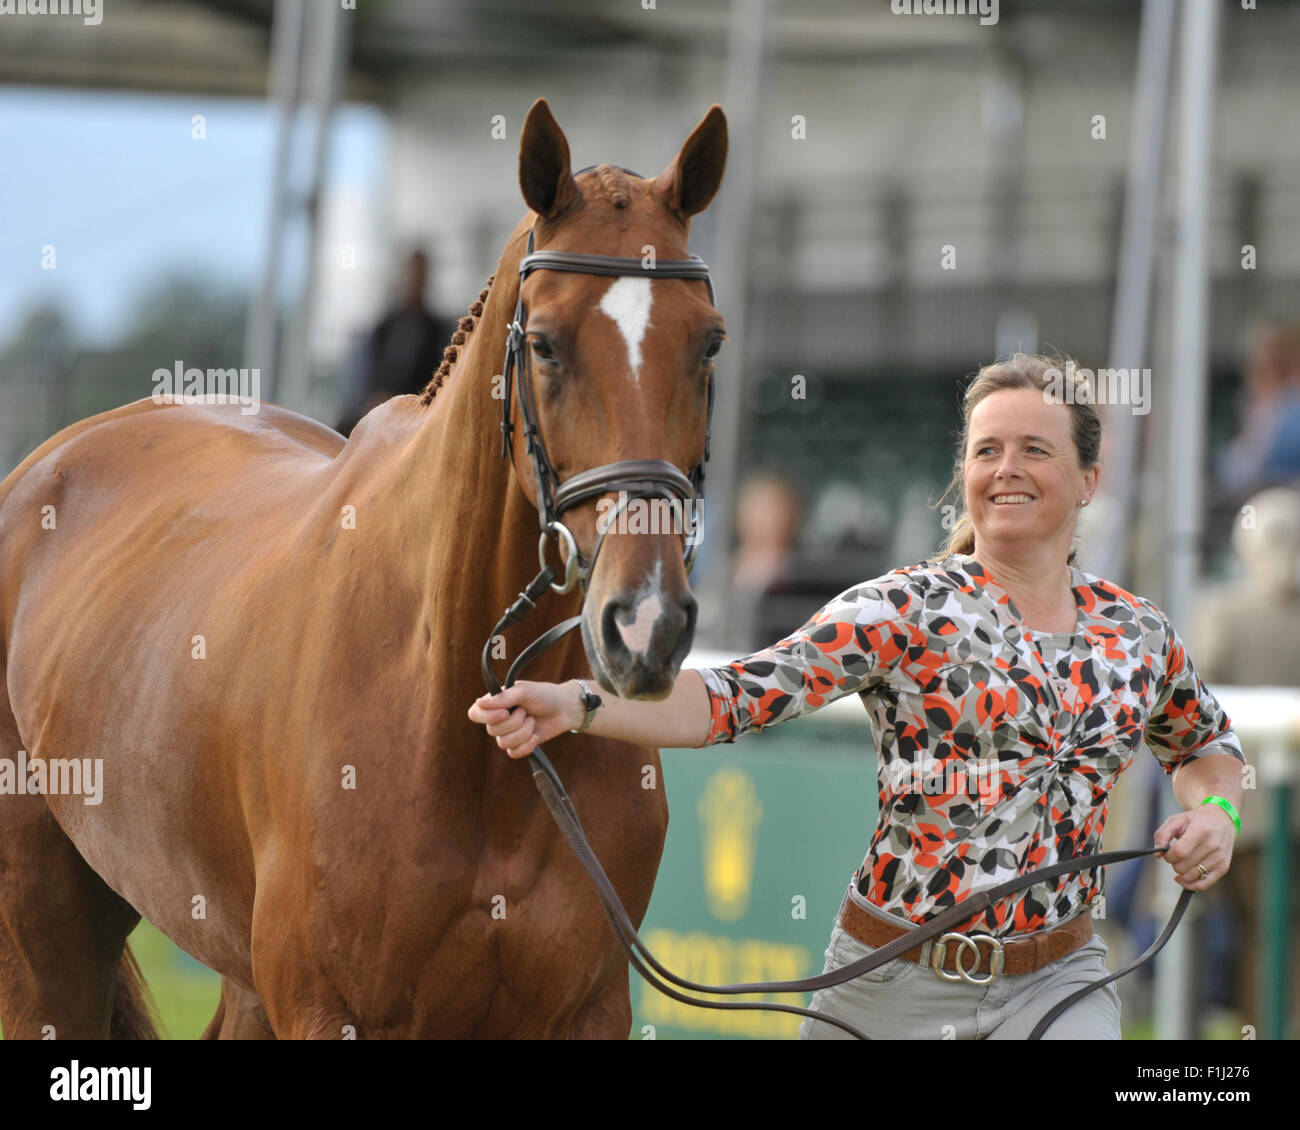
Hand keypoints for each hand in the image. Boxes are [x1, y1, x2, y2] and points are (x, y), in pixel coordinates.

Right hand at [467, 681, 582, 758]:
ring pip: (503, 743)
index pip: (475, 713)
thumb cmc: (544, 695)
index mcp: (496, 703)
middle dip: (514, 722)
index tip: (505, 712)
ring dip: (523, 733)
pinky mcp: (520, 745)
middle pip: (492, 731)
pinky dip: (527, 745)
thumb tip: (479, 702)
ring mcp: (509, 733)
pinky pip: (513, 753)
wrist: (565, 709)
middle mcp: (499, 719)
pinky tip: (535, 736)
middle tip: (526, 711)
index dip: (487, 717)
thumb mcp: (524, 691)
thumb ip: (503, 698)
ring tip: (533, 721)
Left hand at [1154, 804, 1235, 889]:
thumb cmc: (1195, 821)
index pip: (1179, 852)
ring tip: (1182, 861)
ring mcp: (1219, 858)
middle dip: (1173, 863)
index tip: (1167, 852)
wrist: (1221, 820)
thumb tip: (1158, 855)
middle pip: (1183, 866)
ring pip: (1190, 876)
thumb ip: (1162, 835)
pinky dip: (1190, 884)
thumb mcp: (1176, 820)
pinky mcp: (1223, 868)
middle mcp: (1212, 845)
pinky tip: (1182, 878)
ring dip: (1181, 872)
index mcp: (1200, 831)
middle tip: (1176, 855)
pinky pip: (1204, 885)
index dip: (1168, 855)